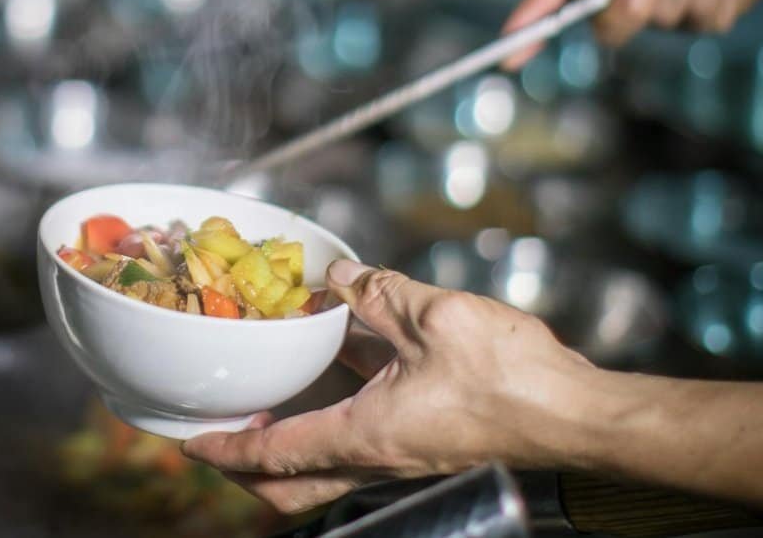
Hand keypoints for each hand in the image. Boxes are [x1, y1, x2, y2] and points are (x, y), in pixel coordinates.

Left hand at [181, 260, 598, 512]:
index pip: (271, 454)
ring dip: (287, 444)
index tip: (188, 441)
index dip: (223, 448)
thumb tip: (339, 275)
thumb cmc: (511, 379)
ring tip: (266, 403)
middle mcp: (377, 457)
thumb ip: (376, 293)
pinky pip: (362, 439)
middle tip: (219, 439)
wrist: (573, 413)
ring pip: (324, 468)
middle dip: (246, 470)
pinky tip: (342, 365)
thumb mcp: (432, 316)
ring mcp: (402, 456)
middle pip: (290, 486)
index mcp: (365, 435)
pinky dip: (334, 415)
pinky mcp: (426, 444)